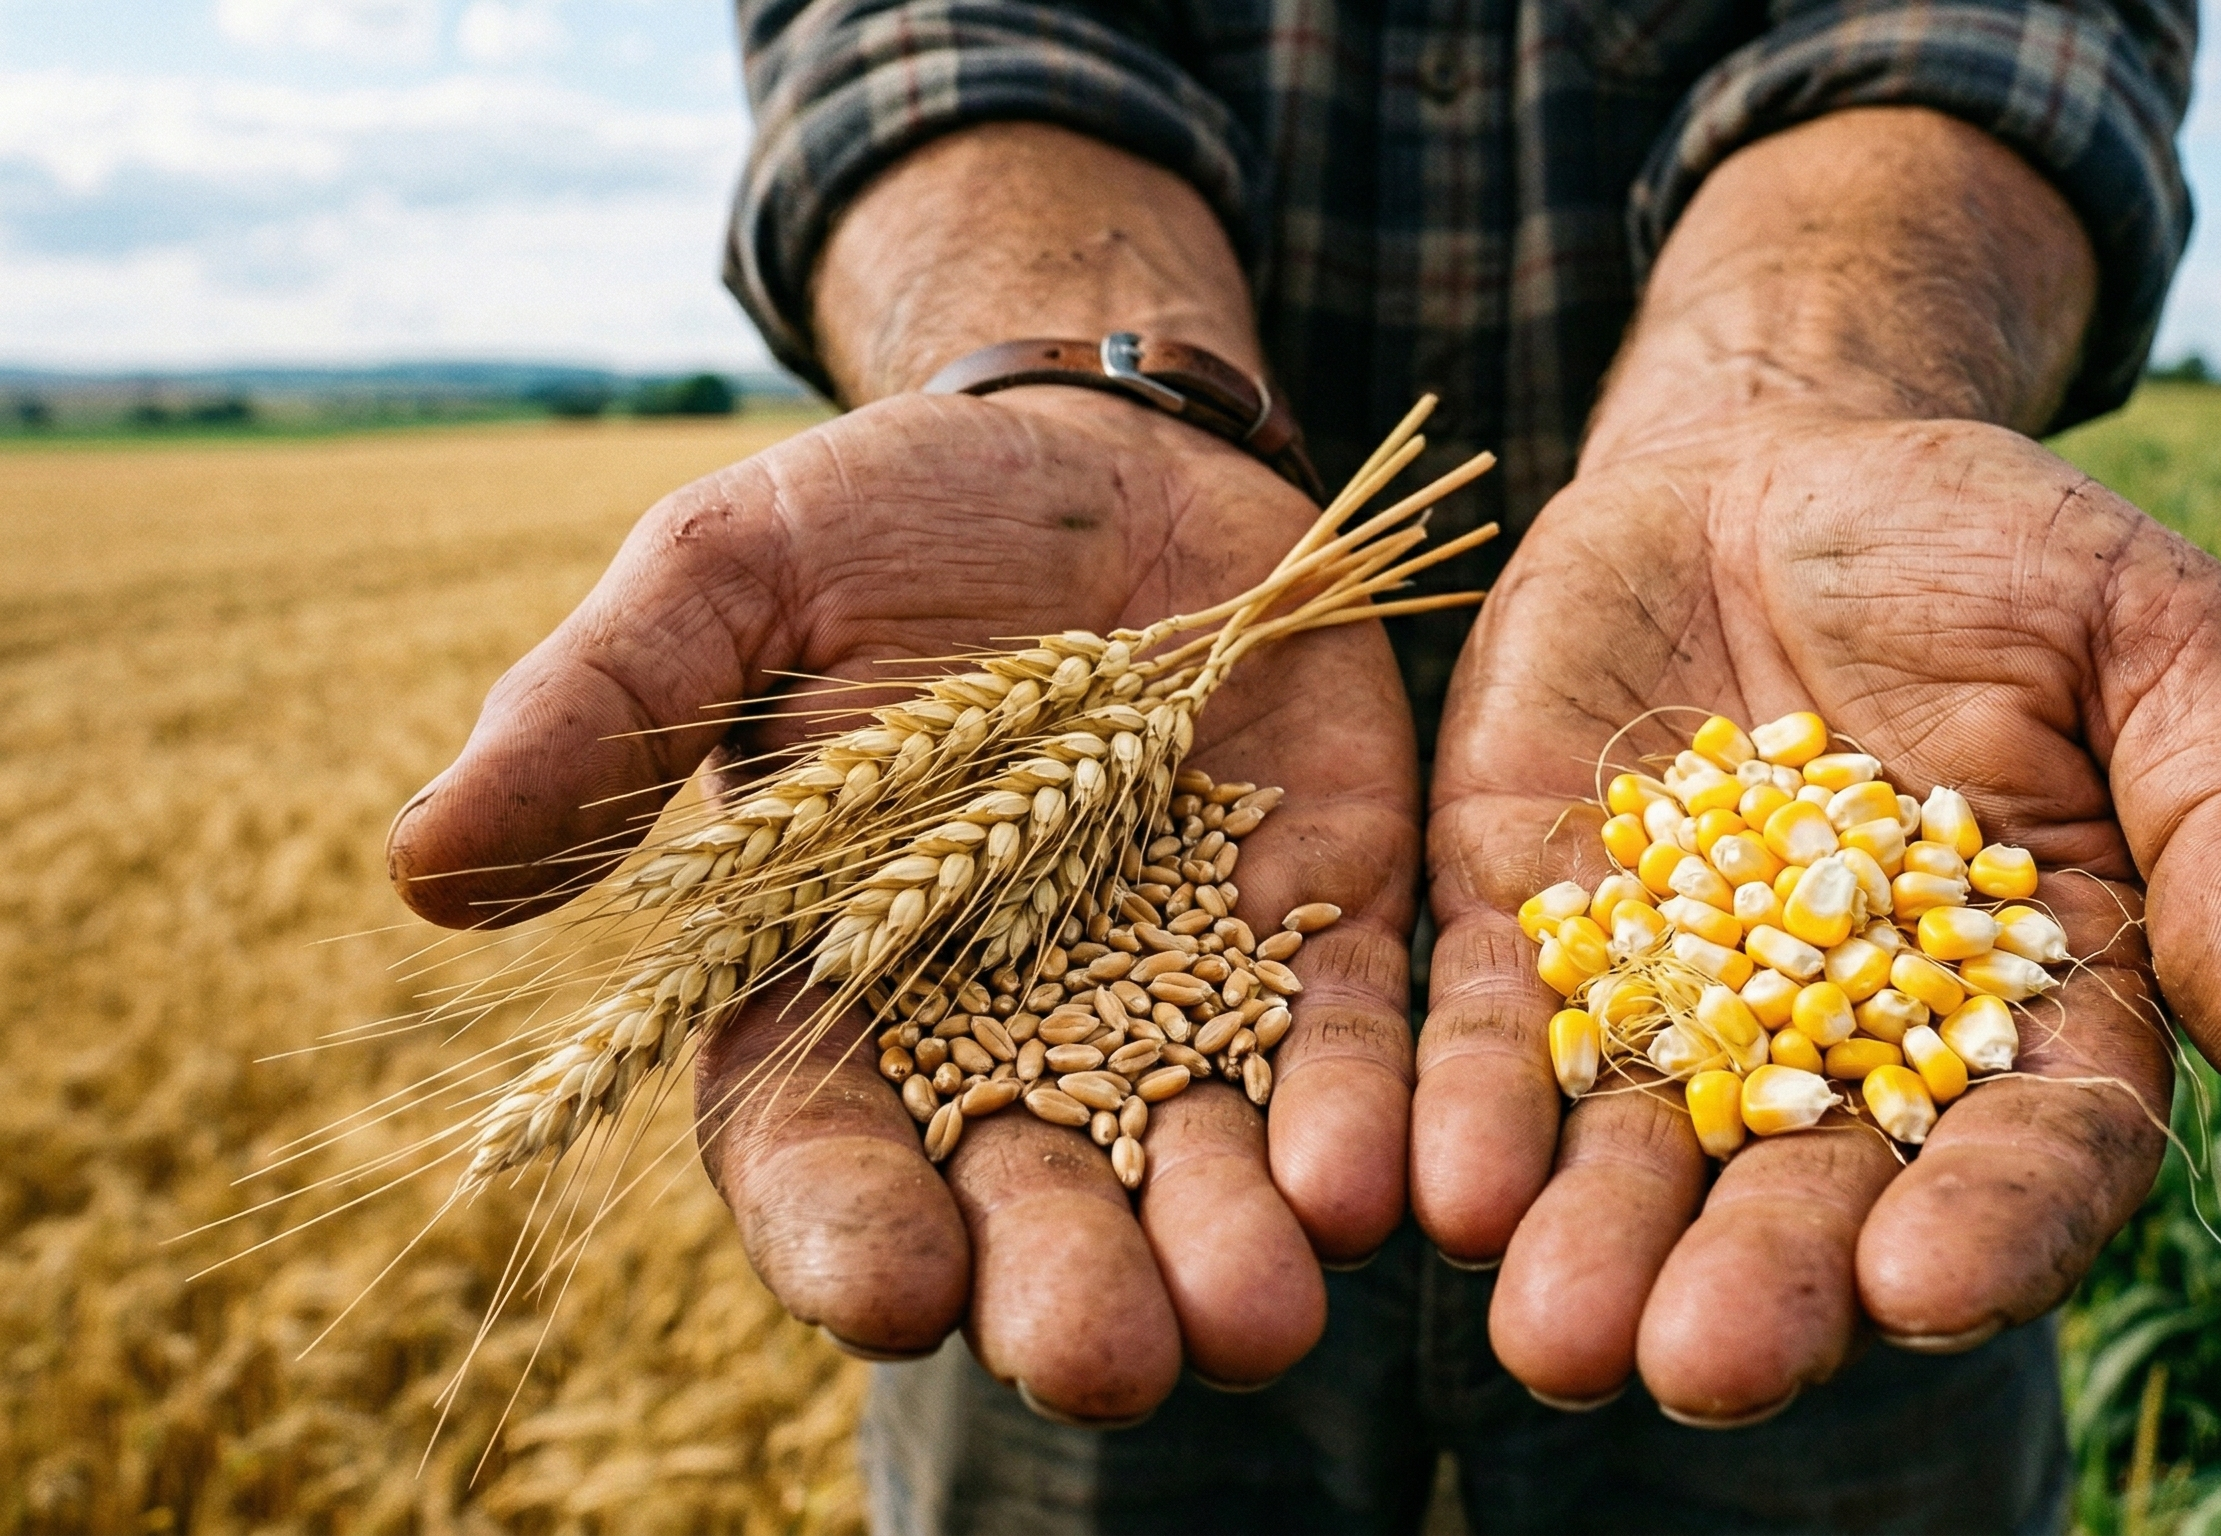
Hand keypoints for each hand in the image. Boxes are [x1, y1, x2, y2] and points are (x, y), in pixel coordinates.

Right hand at [389, 388, 1418, 1422]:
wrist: (1108, 449)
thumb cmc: (889, 515)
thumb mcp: (731, 575)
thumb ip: (604, 714)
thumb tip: (427, 866)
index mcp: (836, 981)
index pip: (818, 1151)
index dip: (843, 1229)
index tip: (884, 1286)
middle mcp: (1009, 1026)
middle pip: (1025, 1199)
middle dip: (1062, 1286)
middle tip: (1104, 1358)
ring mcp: (1176, 986)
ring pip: (1198, 1160)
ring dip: (1227, 1247)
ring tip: (1257, 1315)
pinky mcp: (1319, 921)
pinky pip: (1341, 1044)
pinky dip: (1355, 1119)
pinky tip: (1374, 1184)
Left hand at [1415, 403, 2220, 1421]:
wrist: (1779, 460)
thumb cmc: (2000, 554)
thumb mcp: (2159, 636)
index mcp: (2037, 1012)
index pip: (2033, 1153)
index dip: (1989, 1228)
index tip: (1924, 1286)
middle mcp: (1847, 1047)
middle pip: (1815, 1196)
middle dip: (1764, 1287)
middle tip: (1704, 1366)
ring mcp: (1675, 997)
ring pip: (1639, 1152)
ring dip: (1596, 1247)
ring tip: (1551, 1338)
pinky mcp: (1530, 926)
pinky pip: (1495, 1032)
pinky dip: (1467, 1110)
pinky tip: (1435, 1186)